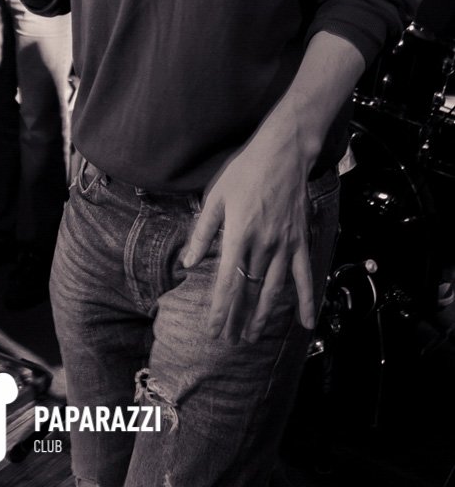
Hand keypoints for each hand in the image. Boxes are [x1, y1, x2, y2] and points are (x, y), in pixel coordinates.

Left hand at [181, 126, 314, 344]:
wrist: (283, 154)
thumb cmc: (245, 171)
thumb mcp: (216, 196)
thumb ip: (202, 232)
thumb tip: (188, 261)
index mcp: (238, 234)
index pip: (227, 282)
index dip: (220, 310)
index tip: (214, 330)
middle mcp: (263, 245)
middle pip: (249, 291)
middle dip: (237, 318)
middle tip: (230, 341)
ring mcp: (285, 246)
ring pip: (273, 290)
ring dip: (263, 316)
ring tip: (252, 337)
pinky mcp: (301, 242)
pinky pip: (305, 277)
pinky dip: (307, 301)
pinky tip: (307, 323)